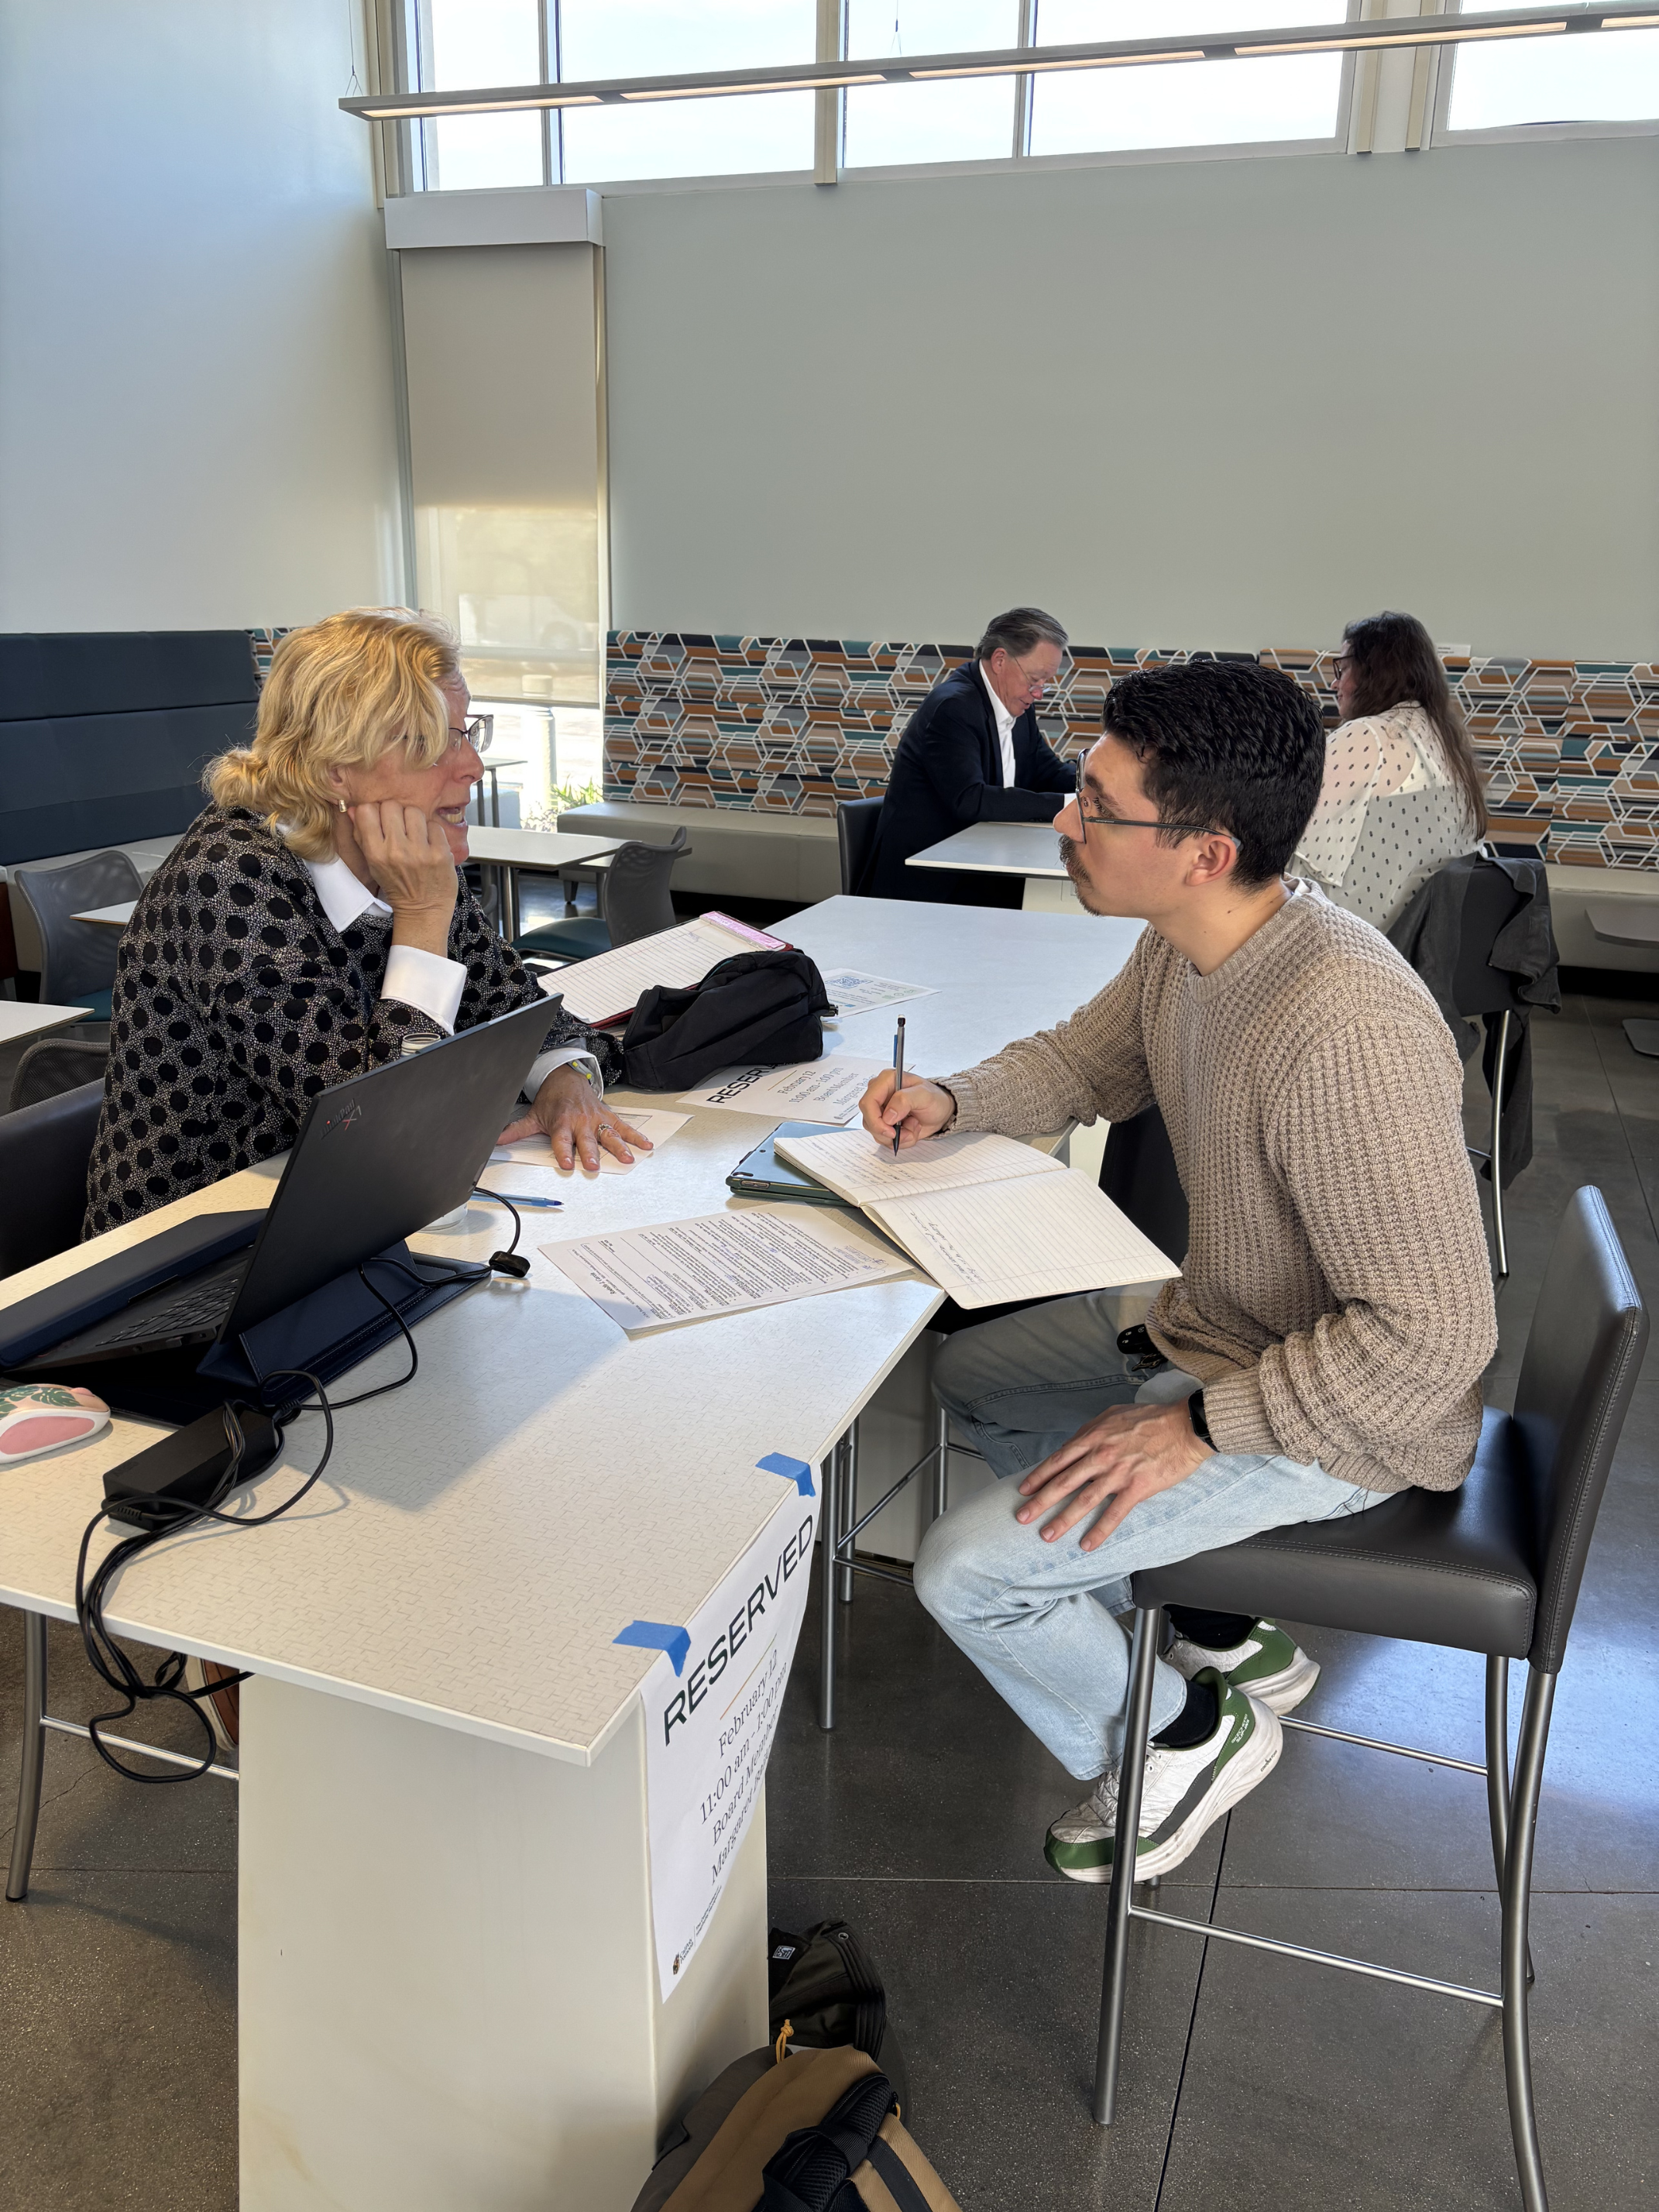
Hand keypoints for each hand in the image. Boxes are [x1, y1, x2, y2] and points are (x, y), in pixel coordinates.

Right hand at [349, 802, 457, 955]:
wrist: (423, 911)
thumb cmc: (397, 887)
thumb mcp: (373, 865)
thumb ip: (361, 836)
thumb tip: (353, 809)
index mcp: (376, 854)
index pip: (366, 810)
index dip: (373, 811)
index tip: (379, 820)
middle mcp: (397, 851)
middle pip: (391, 806)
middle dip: (394, 813)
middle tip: (399, 826)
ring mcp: (420, 851)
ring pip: (413, 811)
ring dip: (414, 819)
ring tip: (415, 833)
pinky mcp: (441, 853)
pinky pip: (434, 824)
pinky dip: (432, 831)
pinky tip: (429, 843)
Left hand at [498, 1065, 655, 1172]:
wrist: (565, 1076)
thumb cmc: (551, 1099)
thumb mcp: (532, 1116)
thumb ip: (516, 1132)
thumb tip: (496, 1142)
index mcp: (561, 1123)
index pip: (561, 1141)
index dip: (563, 1152)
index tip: (566, 1164)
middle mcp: (580, 1122)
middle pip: (586, 1141)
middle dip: (590, 1153)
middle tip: (594, 1165)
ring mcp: (596, 1120)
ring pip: (608, 1136)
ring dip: (619, 1147)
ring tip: (628, 1158)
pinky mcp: (607, 1117)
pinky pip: (623, 1127)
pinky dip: (636, 1136)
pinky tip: (646, 1145)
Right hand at [859, 1070, 954, 1150]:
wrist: (940, 1110)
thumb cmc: (934, 1098)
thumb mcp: (925, 1096)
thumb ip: (905, 1100)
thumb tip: (887, 1116)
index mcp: (886, 1080)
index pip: (868, 1102)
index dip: (876, 1121)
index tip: (892, 1132)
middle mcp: (879, 1094)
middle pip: (869, 1120)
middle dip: (889, 1132)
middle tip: (909, 1132)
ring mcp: (880, 1109)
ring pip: (875, 1132)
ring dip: (897, 1137)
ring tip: (914, 1126)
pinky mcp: (883, 1122)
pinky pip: (883, 1138)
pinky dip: (899, 1140)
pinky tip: (910, 1130)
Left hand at [1015, 1399, 1213, 1552]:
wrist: (1185, 1426)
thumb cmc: (1150, 1418)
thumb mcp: (1113, 1415)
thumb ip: (1091, 1430)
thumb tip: (1074, 1444)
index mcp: (1093, 1437)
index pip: (1058, 1459)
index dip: (1039, 1476)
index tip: (1024, 1489)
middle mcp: (1101, 1456)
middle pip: (1064, 1482)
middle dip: (1040, 1501)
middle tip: (1022, 1517)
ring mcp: (1118, 1473)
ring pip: (1084, 1501)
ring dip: (1063, 1520)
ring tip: (1047, 1535)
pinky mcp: (1137, 1488)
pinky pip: (1114, 1514)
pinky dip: (1099, 1531)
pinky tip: (1087, 1544)